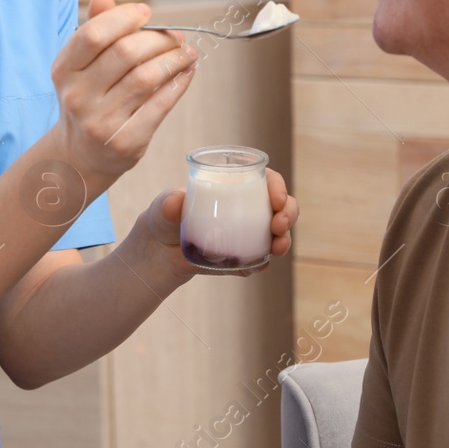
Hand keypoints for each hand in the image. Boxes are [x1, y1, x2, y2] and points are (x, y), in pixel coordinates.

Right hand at [48, 0, 197, 182]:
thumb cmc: (87, 101)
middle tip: (175, 36)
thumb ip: (93, 30)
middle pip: (126, 53)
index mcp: (64, 71)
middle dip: (158, 39)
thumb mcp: (80, 67)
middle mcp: (78, 96)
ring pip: (147, 77)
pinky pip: (161, 104)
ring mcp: (101, 121)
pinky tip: (187, 72)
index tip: (146, 13)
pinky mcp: (126, 141)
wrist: (80, 156)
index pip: (94, 34)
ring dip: (174, 59)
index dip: (124, 18)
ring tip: (186, 52)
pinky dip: (179, 83)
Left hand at [139, 168, 300, 279]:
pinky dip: (260, 264)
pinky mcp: (243, 257)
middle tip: (278, 225)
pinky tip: (254, 267)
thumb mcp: (164, 206)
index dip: (277, 186)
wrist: (160, 251)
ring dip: (284, 240)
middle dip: (288, 214)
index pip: (266, 180)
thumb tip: (175, 201)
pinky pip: (259, 261)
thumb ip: (168, 202)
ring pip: (279, 234)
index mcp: (235, 186)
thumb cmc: (165, 216)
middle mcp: (249, 209)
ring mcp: (249, 234)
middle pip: (282, 206)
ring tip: (276, 248)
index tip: (276, 198)